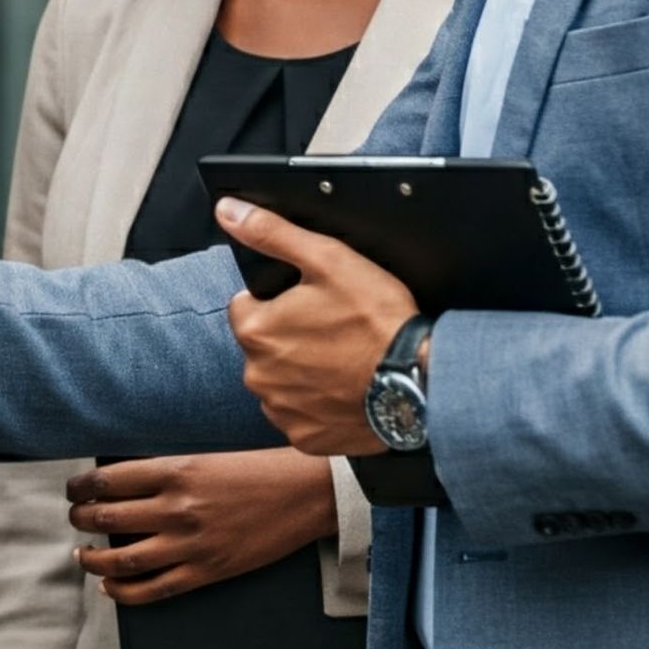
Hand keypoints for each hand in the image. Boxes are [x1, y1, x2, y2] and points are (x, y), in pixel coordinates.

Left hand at [64, 449, 338, 604]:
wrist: (303, 495)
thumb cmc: (254, 469)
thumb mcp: (203, 458)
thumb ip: (162, 473)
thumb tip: (117, 486)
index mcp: (175, 471)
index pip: (108, 481)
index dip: (81, 487)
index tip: (73, 489)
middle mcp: (177, 508)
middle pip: (107, 518)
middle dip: (80, 518)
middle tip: (75, 517)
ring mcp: (190, 544)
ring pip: (121, 560)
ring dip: (92, 559)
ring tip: (82, 554)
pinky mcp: (205, 572)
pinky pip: (153, 590)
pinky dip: (123, 591)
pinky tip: (109, 586)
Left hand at [216, 197, 420, 456]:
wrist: (421, 381)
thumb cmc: (376, 320)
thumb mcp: (327, 259)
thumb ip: (272, 233)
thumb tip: (227, 210)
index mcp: (255, 330)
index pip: (247, 307)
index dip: (280, 301)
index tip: (313, 305)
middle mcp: (257, 375)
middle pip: (264, 346)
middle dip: (289, 337)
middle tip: (333, 332)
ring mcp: (280, 410)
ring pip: (280, 381)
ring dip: (301, 372)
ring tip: (342, 361)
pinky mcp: (304, 438)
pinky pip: (299, 415)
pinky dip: (317, 404)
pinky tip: (344, 390)